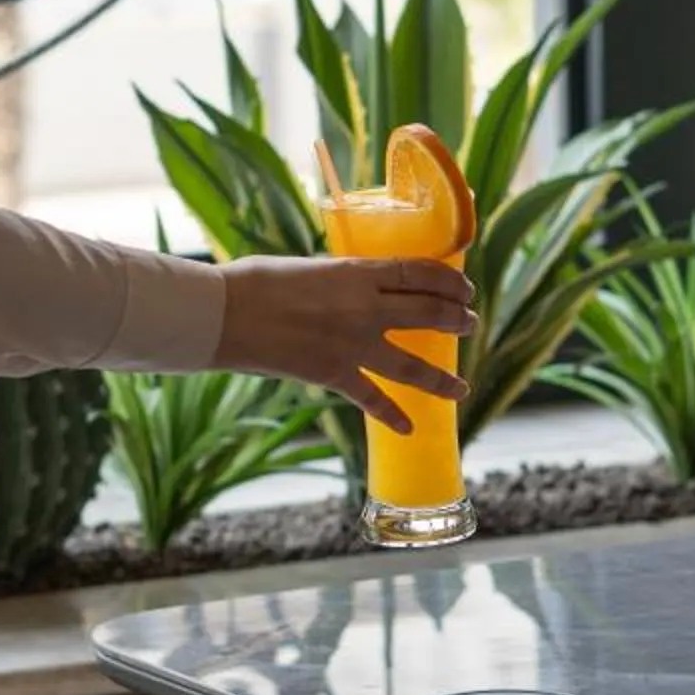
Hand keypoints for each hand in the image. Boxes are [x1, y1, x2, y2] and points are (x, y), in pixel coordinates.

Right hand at [213, 254, 475, 433]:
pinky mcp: (333, 375)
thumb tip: (351, 286)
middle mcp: (365, 308)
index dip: (448, 282)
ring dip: (441, 378)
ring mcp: (352, 344)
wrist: (225, 314)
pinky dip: (392, 415)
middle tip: (469, 324)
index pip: (419, 273)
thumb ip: (337, 279)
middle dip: (456, 320)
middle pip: (428, 314)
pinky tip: (410, 428)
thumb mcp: (307, 267)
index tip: (464, 289)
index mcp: (357, 272)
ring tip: (461, 387)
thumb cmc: (255, 281)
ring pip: (412, 365)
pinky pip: (372, 399)